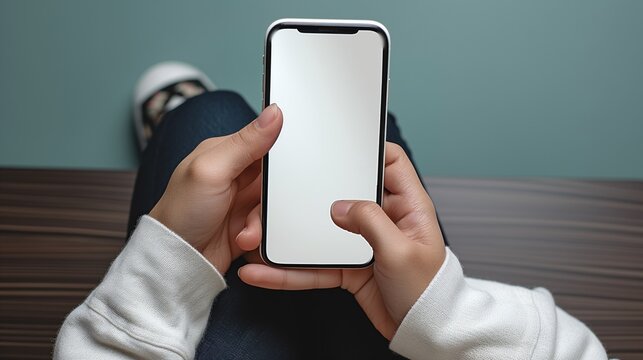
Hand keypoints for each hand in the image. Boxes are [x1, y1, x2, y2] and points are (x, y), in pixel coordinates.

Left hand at [149, 104, 282, 273]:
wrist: (177, 262)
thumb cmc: (181, 214)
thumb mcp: (213, 170)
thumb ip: (246, 141)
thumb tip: (273, 112)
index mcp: (226, 151)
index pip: (265, 141)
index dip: (279, 155)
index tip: (285, 171)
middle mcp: (235, 174)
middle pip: (275, 177)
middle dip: (273, 197)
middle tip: (259, 207)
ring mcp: (241, 200)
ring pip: (275, 203)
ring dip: (262, 220)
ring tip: (244, 230)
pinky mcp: (247, 223)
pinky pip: (271, 224)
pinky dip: (260, 233)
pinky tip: (244, 238)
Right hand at [237, 143, 446, 339]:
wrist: (422, 332)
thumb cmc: (427, 292)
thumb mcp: (401, 251)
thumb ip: (370, 222)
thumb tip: (338, 206)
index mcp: (407, 206)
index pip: (391, 162)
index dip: (369, 149)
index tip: (341, 143)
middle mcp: (384, 220)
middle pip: (345, 193)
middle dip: (313, 194)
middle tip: (284, 189)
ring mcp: (362, 244)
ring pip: (322, 233)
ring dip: (292, 238)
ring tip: (259, 236)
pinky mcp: (347, 269)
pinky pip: (315, 266)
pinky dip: (291, 272)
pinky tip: (265, 272)